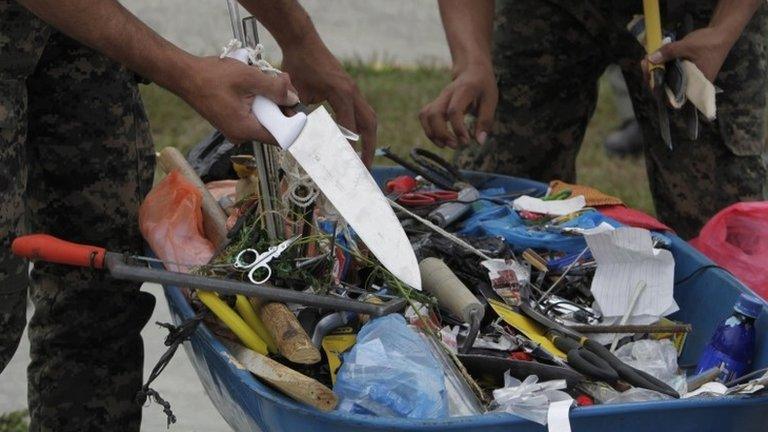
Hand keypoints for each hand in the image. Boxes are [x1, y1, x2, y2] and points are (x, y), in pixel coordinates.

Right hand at [181, 56, 298, 143]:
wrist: (184, 75)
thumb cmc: (212, 77)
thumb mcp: (249, 78)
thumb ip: (274, 89)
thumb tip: (293, 98)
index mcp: (245, 129)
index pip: (279, 137)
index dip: (292, 123)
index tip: (296, 105)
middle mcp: (240, 134)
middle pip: (272, 126)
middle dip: (282, 106)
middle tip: (284, 84)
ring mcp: (234, 129)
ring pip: (262, 118)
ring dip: (270, 101)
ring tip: (271, 81)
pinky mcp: (230, 120)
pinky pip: (251, 114)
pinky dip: (258, 101)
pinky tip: (257, 85)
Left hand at [281, 42, 376, 166]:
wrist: (302, 41)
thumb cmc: (298, 64)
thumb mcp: (296, 92)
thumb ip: (300, 115)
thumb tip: (298, 139)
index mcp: (342, 93)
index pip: (349, 127)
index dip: (348, 147)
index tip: (345, 164)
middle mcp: (353, 92)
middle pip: (369, 124)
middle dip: (369, 147)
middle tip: (364, 167)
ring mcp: (354, 90)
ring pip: (369, 118)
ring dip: (368, 138)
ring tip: (363, 157)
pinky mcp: (350, 89)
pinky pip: (362, 112)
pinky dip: (361, 127)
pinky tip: (354, 139)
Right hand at [419, 62, 496, 147]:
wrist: (472, 70)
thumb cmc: (483, 86)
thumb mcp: (490, 100)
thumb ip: (485, 121)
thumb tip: (479, 141)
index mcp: (463, 90)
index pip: (454, 111)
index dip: (458, 128)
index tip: (466, 141)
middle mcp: (447, 93)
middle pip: (434, 114)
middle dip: (441, 134)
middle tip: (455, 146)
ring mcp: (439, 98)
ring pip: (425, 116)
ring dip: (432, 134)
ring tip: (445, 145)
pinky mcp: (435, 104)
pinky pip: (424, 117)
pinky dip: (429, 130)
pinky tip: (440, 140)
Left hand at [643, 26, 734, 82]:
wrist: (722, 34)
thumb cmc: (709, 42)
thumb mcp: (687, 46)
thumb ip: (669, 52)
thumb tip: (651, 59)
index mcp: (694, 87)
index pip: (672, 98)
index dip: (657, 90)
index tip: (649, 76)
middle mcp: (691, 86)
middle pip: (666, 88)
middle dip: (653, 77)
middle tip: (645, 62)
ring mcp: (688, 78)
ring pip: (667, 80)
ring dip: (656, 71)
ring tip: (648, 59)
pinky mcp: (686, 71)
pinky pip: (671, 72)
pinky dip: (663, 66)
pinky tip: (656, 57)